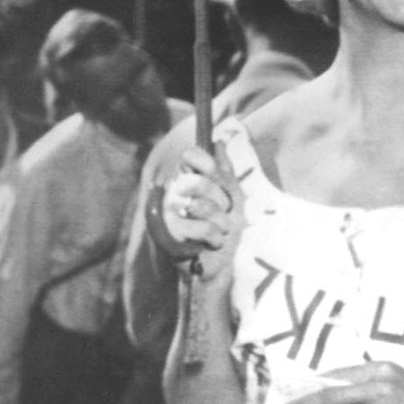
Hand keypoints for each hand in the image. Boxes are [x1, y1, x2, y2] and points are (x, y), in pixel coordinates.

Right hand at [162, 142, 242, 278]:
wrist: (222, 262)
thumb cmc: (226, 226)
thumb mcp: (233, 194)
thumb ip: (225, 169)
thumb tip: (218, 141)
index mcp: (187, 178)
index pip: (191, 155)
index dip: (208, 164)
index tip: (216, 176)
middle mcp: (174, 192)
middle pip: (200, 181)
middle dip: (222, 201)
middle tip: (223, 211)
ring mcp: (169, 213)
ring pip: (203, 207)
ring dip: (222, 222)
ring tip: (219, 229)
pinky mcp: (170, 236)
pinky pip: (204, 229)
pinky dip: (216, 238)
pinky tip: (212, 242)